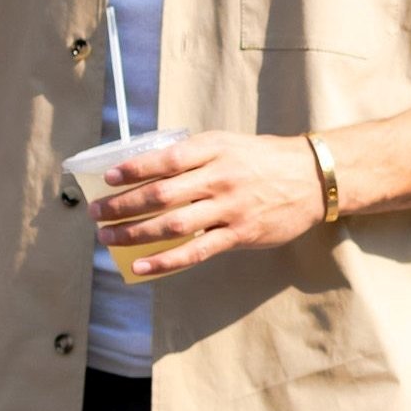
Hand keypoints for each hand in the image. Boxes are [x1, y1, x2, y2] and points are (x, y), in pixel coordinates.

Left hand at [93, 130, 322, 276]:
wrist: (313, 178)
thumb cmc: (265, 160)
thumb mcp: (230, 144)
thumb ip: (196, 156)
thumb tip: (150, 170)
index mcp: (215, 149)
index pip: (167, 159)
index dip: (134, 170)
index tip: (108, 178)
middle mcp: (221, 177)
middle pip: (162, 194)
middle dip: (123, 206)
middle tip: (97, 214)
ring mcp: (230, 208)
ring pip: (173, 224)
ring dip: (135, 233)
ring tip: (109, 238)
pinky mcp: (240, 234)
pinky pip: (196, 251)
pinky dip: (165, 261)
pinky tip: (141, 266)